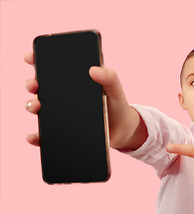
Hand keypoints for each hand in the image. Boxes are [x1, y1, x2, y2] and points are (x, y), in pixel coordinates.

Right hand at [24, 52, 146, 148]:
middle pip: (38, 86)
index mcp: (72, 81)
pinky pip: (43, 135)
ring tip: (37, 107)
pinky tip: (34, 136)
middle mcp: (61, 96)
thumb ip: (110, 77)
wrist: (122, 130)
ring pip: (36, 108)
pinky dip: (35, 136)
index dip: (37, 59)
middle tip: (34, 85)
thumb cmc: (116, 104)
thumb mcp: (115, 89)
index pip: (50, 67)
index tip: (30, 57)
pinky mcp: (61, 132)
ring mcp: (59, 113)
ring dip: (31, 106)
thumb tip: (94, 69)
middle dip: (31, 83)